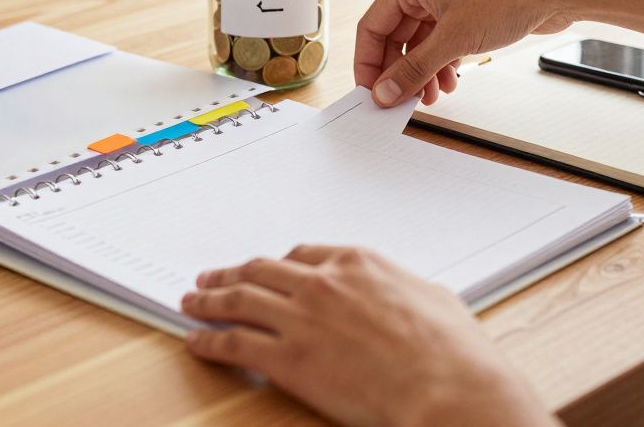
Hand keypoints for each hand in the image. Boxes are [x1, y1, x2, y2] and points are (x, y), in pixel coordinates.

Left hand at [182, 245, 558, 426]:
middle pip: (261, 271)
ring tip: (193, 302)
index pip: (301, 255)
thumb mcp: (433, 298)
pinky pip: (234, 344)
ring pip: (239, 301)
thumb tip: (408, 297)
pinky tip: (197, 342)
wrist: (445, 387)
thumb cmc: (451, 351)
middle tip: (213, 277)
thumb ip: (404, 290)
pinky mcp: (288, 359)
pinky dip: (210, 341)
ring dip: (209, 301)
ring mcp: (301, 319)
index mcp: (357, 263)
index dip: (277, 264)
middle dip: (232, 273)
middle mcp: (322, 284)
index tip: (265, 268)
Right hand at [354, 0, 579, 106]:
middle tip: (401, 100)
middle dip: (400, 72)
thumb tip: (386, 92)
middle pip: (394, 38)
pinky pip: (439, 44)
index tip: (371, 92)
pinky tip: (450, 83)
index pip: (372, 26)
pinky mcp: (464, 12)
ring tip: (431, 96)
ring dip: (422, 73)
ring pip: (418, 44)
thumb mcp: (453, 40)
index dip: (368, 63)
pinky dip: (440, 65)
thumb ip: (414, 70)